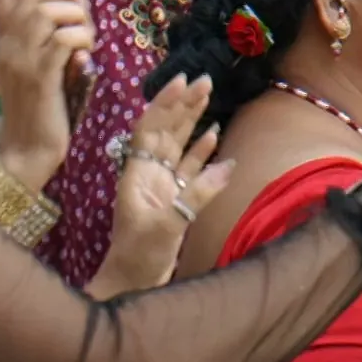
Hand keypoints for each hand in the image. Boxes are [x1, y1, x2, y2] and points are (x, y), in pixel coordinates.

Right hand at [0, 0, 92, 191]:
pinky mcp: (42, 78)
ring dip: (77, 19)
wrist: (30, 151)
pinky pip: (62, 40)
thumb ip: (53, 42)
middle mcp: (10, 46)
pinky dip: (81, 41)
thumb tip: (75, 17)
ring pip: (48, 12)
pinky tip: (85, 58)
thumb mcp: (46, 68)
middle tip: (84, 17)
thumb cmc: (46, 110)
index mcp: (8, 41)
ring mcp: (23, 60)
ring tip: (86, 40)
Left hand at [98, 75, 234, 294]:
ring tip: (208, 95)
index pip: (150, 129)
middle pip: (165, 130)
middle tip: (203, 79)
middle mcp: (149, 174)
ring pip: (179, 144)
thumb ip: (196, 195)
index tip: (181, 81)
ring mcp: (163, 185)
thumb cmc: (140, 256)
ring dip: (193, 120)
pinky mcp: (176, 199)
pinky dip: (202, 150)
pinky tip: (214, 134)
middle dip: (182, 104)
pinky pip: (190, 168)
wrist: (133, 282)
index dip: (164, 104)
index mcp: (138, 174)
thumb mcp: (167, 225)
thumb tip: (228, 164)